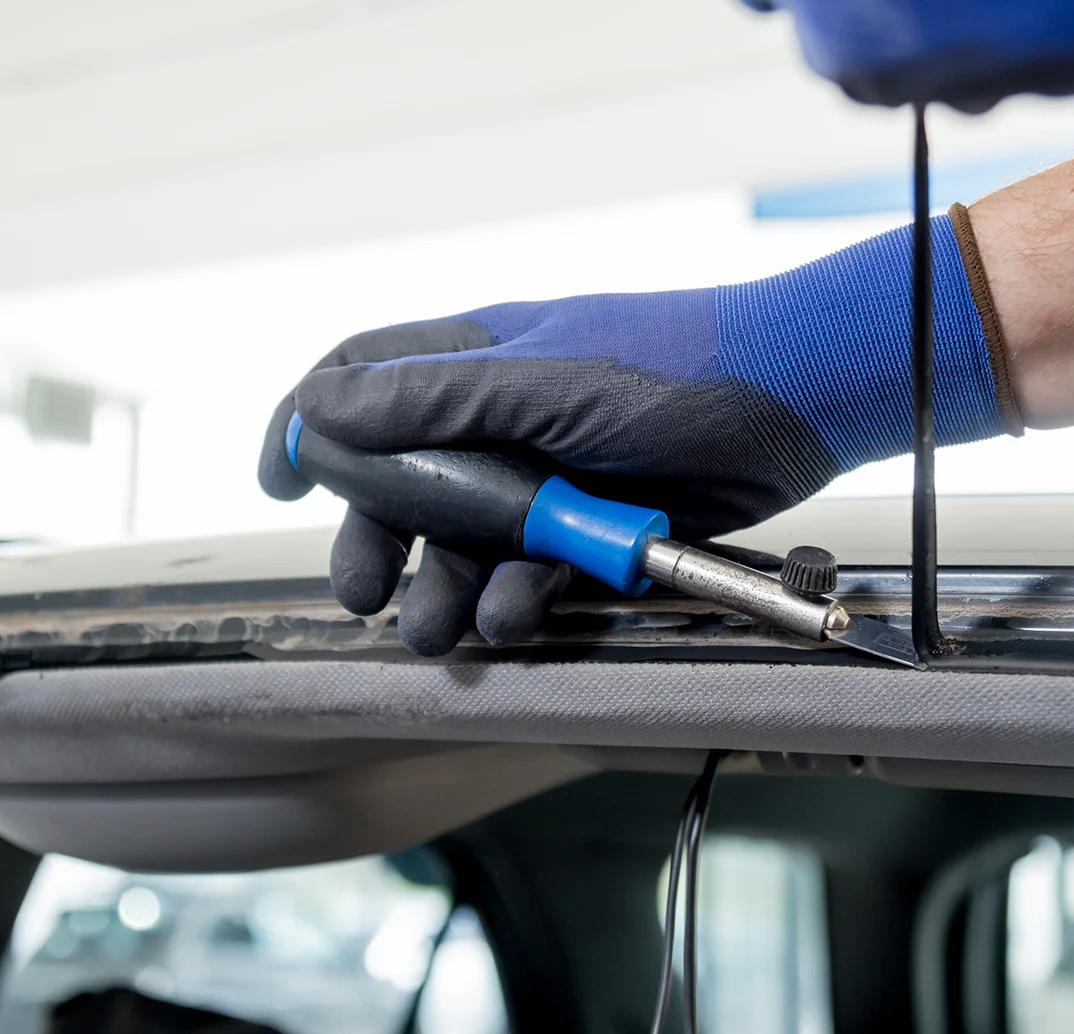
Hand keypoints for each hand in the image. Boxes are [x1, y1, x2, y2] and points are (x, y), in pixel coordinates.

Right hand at [259, 213, 1018, 654]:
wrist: (796, 404)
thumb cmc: (671, 367)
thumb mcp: (539, 381)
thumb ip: (429, 403)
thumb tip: (315, 413)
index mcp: (476, 361)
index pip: (362, 384)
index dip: (308, 431)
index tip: (277, 486)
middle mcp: (501, 420)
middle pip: (402, 485)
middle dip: (376, 542)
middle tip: (365, 595)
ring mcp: (548, 476)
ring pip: (466, 545)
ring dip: (444, 590)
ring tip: (440, 633)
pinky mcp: (596, 526)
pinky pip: (535, 573)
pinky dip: (519, 601)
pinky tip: (520, 618)